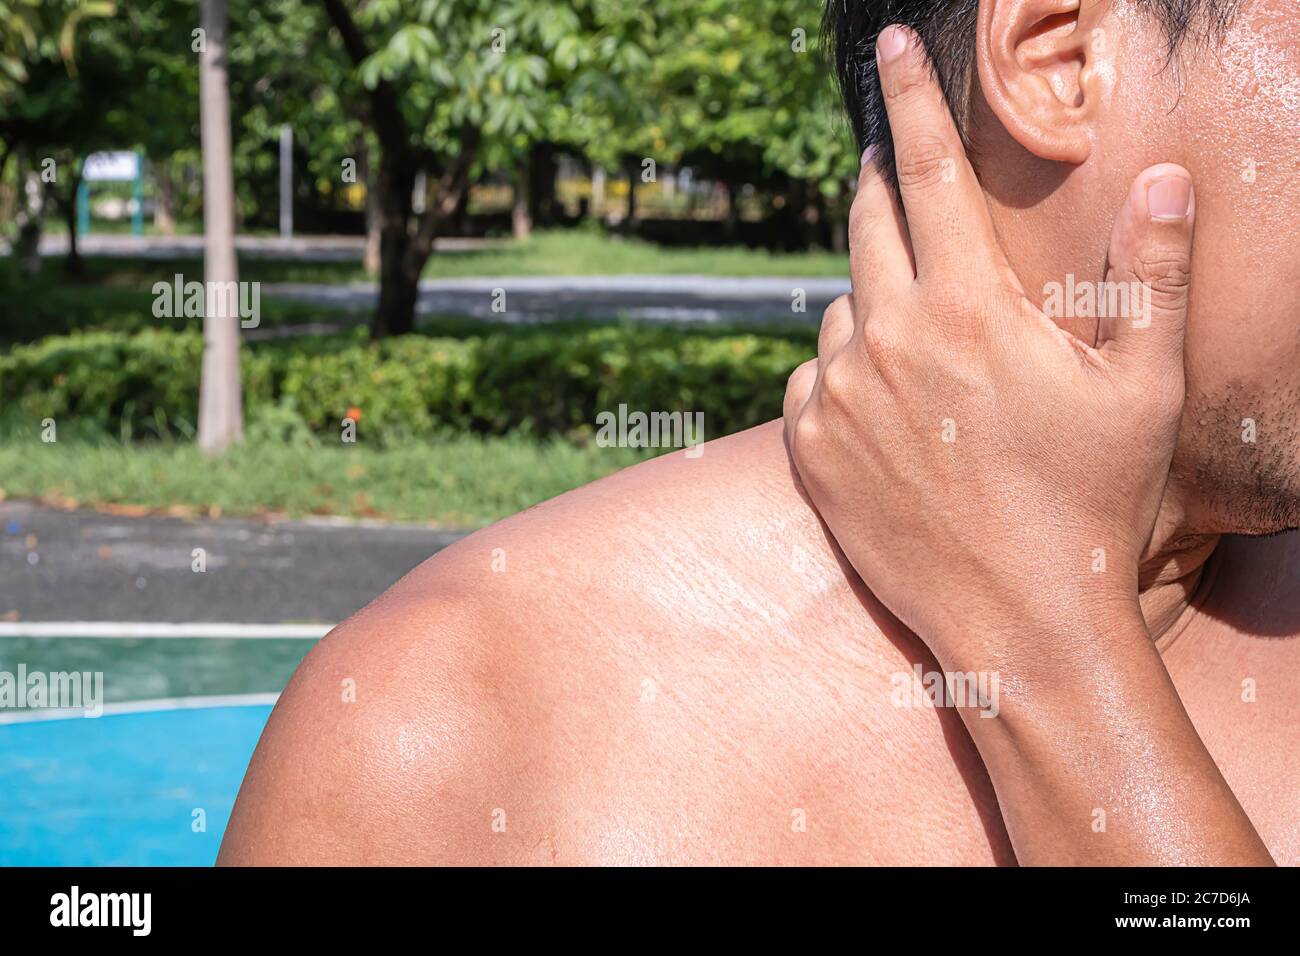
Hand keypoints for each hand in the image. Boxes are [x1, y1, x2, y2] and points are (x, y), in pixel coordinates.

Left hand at [783, 26, 1272, 866]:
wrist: (1019, 620)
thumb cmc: (1092, 503)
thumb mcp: (1144, 386)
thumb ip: (1154, 273)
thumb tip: (1164, 176)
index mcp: (968, 309)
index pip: (933, 175)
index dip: (914, 101)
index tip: (890, 49)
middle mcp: (887, 340)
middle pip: (868, 228)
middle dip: (883, 191)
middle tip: (899, 182)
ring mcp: (838, 398)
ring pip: (840, 310)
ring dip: (873, 303)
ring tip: (925, 347)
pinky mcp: (807, 449)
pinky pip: (811, 378)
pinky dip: (840, 373)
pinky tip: (886, 408)